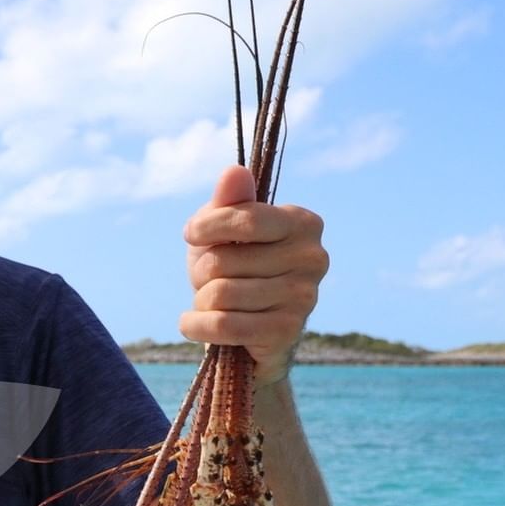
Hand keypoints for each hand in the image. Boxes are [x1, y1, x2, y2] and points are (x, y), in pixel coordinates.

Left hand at [179, 165, 327, 385]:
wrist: (248, 328)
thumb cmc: (235, 267)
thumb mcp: (225, 230)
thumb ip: (229, 200)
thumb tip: (234, 173)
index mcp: (303, 223)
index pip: (247, 218)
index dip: (208, 226)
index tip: (191, 234)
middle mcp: (313, 258)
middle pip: (224, 261)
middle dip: (201, 272)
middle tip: (208, 279)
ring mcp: (305, 297)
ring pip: (221, 294)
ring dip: (200, 299)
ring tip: (208, 301)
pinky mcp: (287, 332)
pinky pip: (224, 325)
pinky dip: (196, 325)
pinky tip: (193, 323)